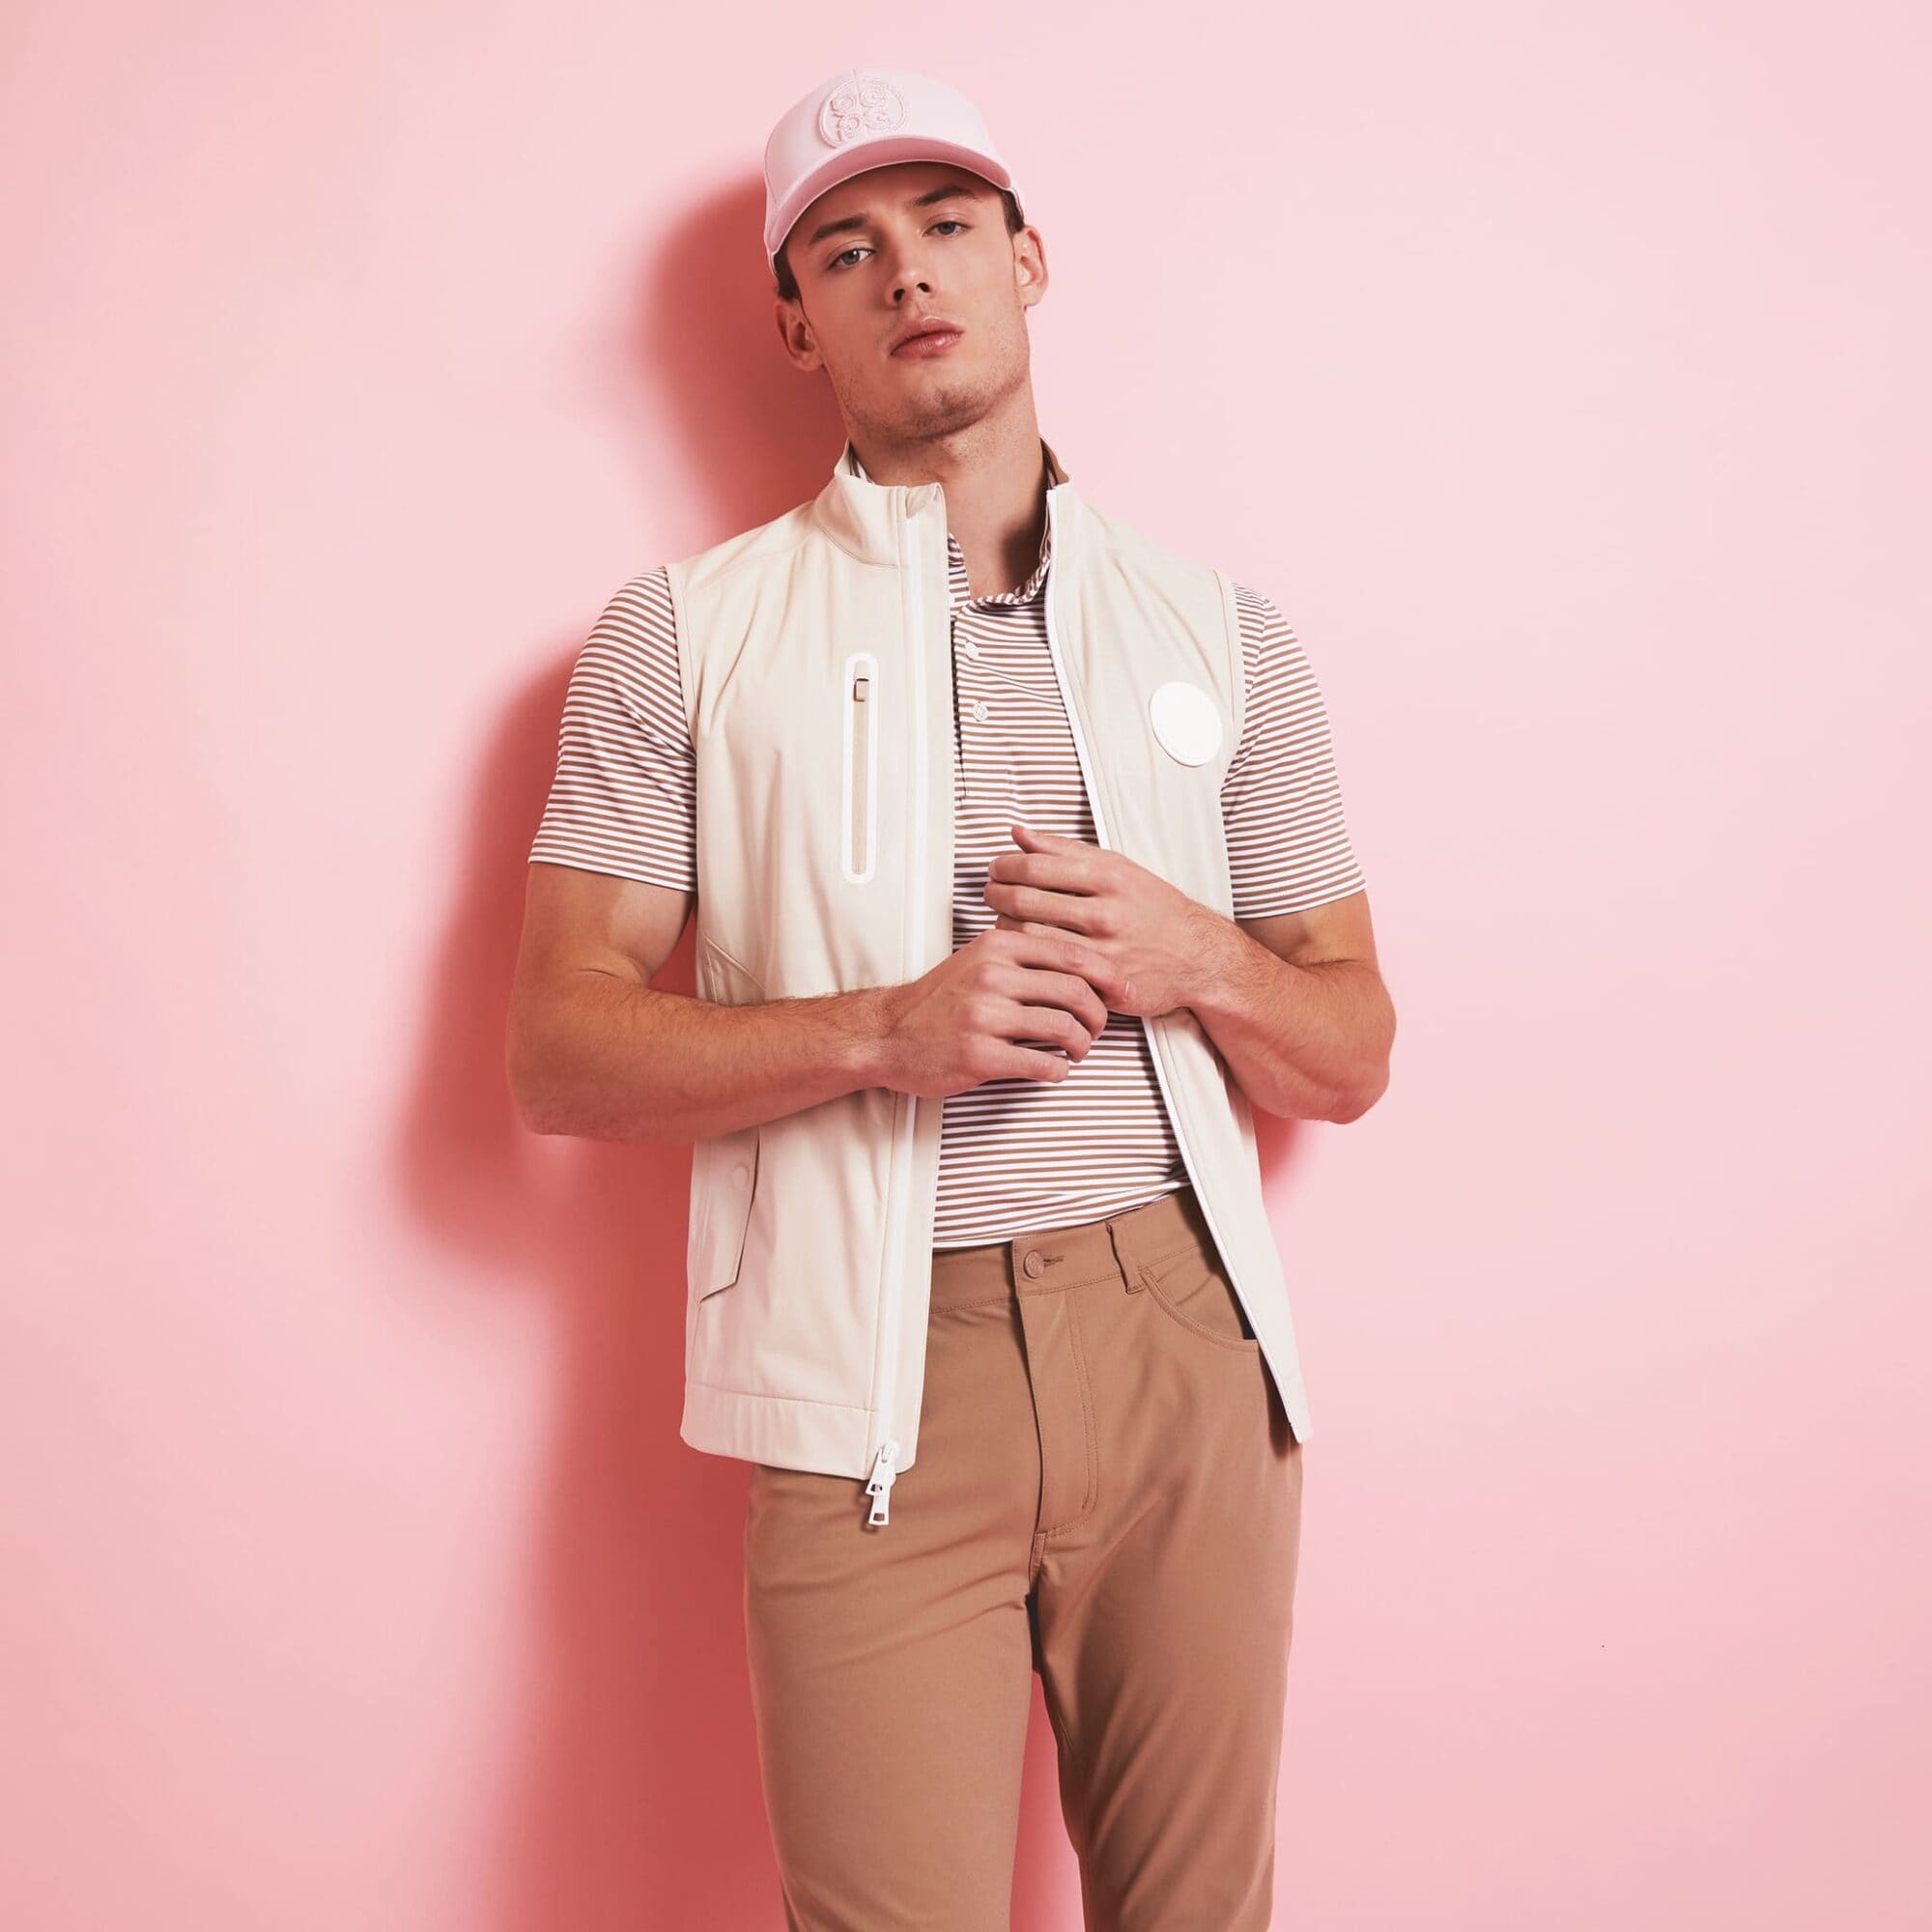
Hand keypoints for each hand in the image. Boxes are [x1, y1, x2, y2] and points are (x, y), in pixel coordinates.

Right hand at [876, 923, 1129, 1097]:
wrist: (888, 1035)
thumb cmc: (939, 1001)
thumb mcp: (978, 960)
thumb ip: (1023, 956)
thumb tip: (1080, 966)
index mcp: (998, 947)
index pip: (1071, 953)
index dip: (1107, 974)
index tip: (1122, 990)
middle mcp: (992, 976)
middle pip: (1075, 990)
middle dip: (1099, 1014)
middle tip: (1098, 1028)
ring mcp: (984, 1016)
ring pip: (1063, 1027)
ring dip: (1082, 1044)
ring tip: (1077, 1050)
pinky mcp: (979, 1055)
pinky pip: (1040, 1063)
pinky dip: (1058, 1070)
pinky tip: (1054, 1069)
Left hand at [982, 823, 1215, 1019]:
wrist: (1196, 955)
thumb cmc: (1153, 909)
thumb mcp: (1116, 868)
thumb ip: (1064, 850)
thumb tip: (1019, 834)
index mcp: (1108, 876)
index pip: (1035, 865)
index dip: (1004, 867)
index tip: (996, 869)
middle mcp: (1105, 911)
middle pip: (1025, 900)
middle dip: (996, 894)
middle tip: (990, 892)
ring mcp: (1102, 949)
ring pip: (1028, 936)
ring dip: (1003, 926)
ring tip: (1002, 919)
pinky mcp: (1100, 981)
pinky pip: (1046, 967)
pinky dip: (1025, 957)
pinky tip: (1022, 950)